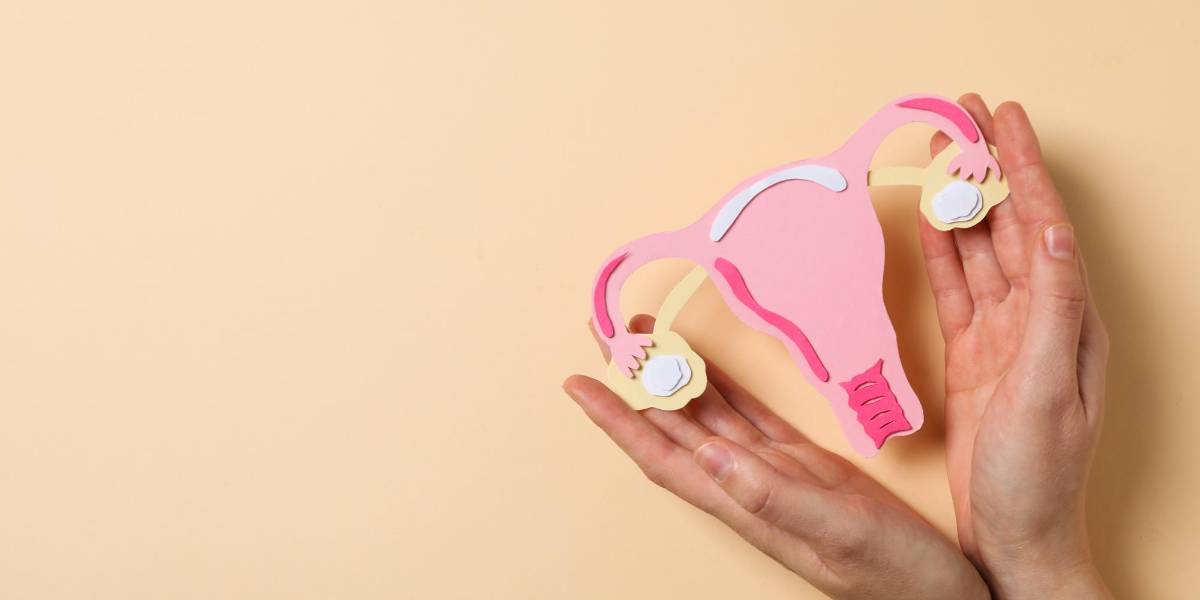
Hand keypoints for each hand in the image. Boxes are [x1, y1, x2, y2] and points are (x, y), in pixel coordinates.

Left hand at [564, 315, 988, 599]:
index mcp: (744, 502)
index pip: (661, 455)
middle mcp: (746, 485)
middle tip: (605, 333)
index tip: (578, 385)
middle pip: (672, 427)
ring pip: (707, 416)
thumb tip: (709, 453)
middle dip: (635, 382)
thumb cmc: (894, 576)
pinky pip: (749, 417)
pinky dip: (725, 387)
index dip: (617, 421)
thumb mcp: (837, 532)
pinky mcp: (802, 464)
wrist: (939, 595)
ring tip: (644, 334)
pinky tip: (708, 364)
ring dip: (674, 377)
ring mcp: (772, 473)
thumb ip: (774, 496)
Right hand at [921, 95, 1111, 597]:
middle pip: (1011, 223)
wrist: (1013, 534)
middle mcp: (1040, 317)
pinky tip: (930, 223)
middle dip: (989, 166)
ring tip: (943, 153)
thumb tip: (1055, 234)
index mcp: (1069, 318)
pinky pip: (955, 289)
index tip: (1004, 120)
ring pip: (980, 249)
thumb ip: (1054, 309)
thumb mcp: (1050, 388)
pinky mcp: (971, 354)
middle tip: (965, 115)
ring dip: (961, 200)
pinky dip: (941, 252)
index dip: (1023, 168)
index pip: (1045, 224)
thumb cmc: (1039, 475)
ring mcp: (1003, 334)